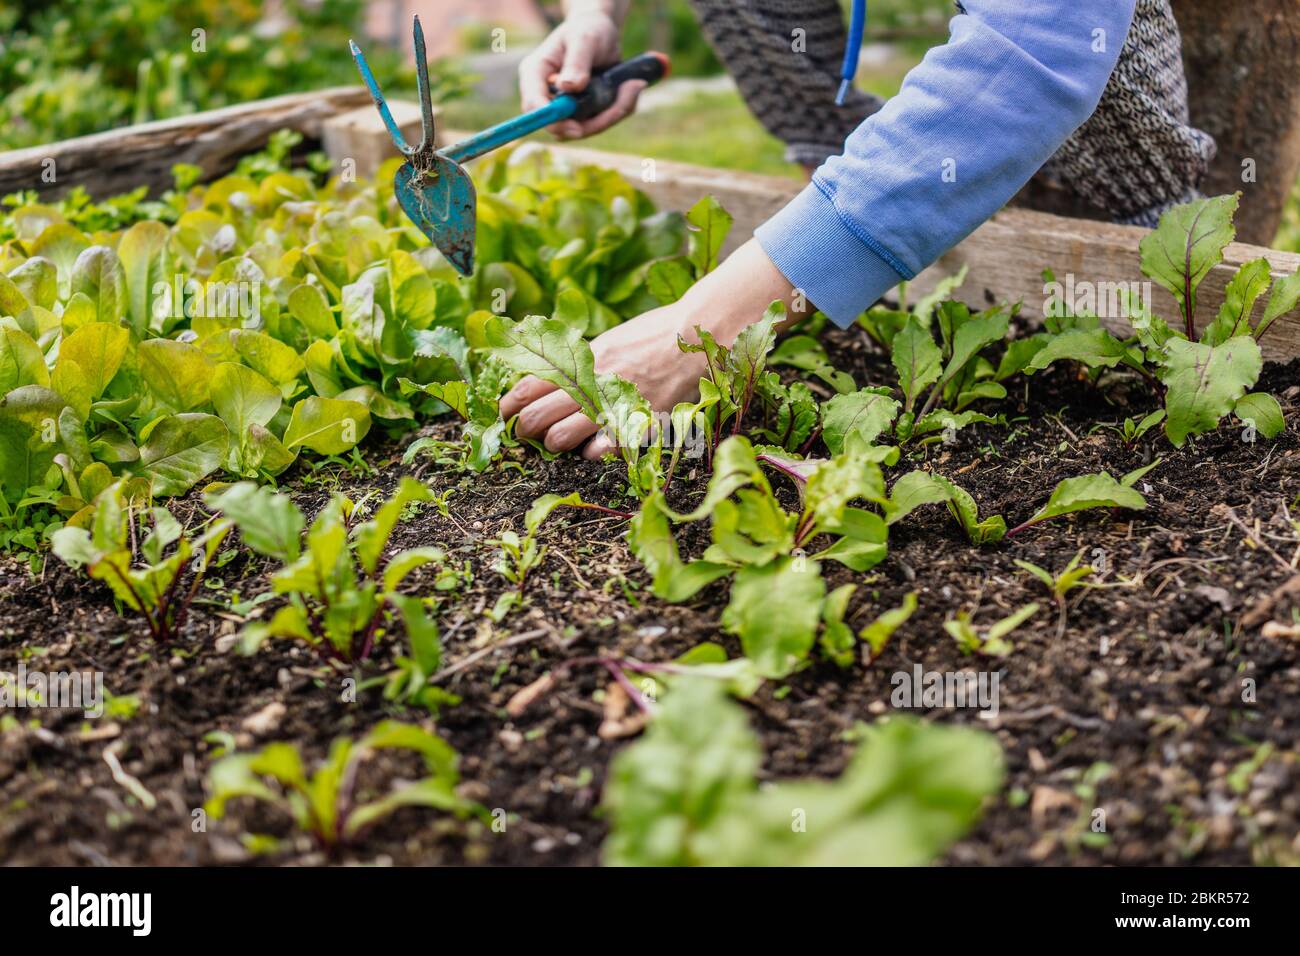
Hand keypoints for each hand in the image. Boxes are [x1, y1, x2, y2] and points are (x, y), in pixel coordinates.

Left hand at [499, 239, 810, 458]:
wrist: (697, 331)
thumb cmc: (653, 335)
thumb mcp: (609, 340)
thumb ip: (581, 360)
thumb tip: (548, 375)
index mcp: (582, 358)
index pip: (529, 385)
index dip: (511, 404)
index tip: (504, 413)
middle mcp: (591, 380)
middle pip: (538, 415)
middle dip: (525, 430)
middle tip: (524, 435)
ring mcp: (613, 401)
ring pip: (562, 435)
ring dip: (554, 443)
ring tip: (556, 443)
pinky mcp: (639, 417)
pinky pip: (605, 446)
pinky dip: (593, 452)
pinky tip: (591, 452)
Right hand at [518, 10, 643, 139]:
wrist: (602, 33)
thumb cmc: (588, 29)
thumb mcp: (584, 38)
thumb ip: (576, 61)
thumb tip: (569, 87)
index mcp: (536, 73)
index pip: (533, 104)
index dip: (551, 120)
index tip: (576, 126)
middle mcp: (547, 95)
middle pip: (559, 126)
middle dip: (592, 122)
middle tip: (621, 105)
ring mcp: (565, 108)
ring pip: (584, 129)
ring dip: (612, 114)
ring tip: (632, 86)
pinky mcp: (583, 114)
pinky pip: (601, 123)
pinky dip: (619, 109)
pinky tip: (631, 87)